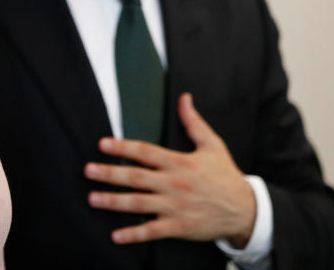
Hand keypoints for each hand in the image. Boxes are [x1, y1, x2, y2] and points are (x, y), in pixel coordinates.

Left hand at [84, 93, 255, 246]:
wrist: (245, 210)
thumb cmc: (226, 176)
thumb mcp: (212, 145)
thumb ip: (193, 122)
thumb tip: (185, 98)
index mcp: (179, 162)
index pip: (145, 152)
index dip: (123, 147)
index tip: (102, 144)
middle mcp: (173, 184)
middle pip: (135, 177)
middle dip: (109, 173)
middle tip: (88, 170)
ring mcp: (174, 207)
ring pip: (138, 203)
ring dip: (113, 201)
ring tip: (92, 198)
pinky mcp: (178, 227)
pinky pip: (151, 231)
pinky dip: (133, 234)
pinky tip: (116, 235)